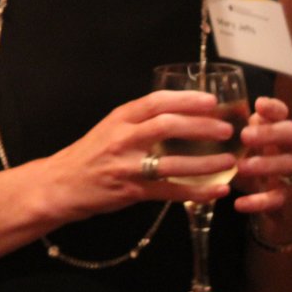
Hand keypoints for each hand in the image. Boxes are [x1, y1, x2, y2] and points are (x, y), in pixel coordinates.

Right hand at [41, 90, 234, 223]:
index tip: (211, 101)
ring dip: (206, 163)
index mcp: (119, 118)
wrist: (61, 183)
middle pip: (167, 126)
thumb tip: (179, 113)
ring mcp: (127, 166)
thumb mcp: (109, 128)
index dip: (186, 99)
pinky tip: (217, 190)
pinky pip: (171, 192)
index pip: (156, 102)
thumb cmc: (89, 155)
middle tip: (226, 129)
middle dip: (201, 126)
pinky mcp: (132, 191)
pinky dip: (198, 192)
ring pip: (173, 162)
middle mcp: (123, 139)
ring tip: (230, 161)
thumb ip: (139, 121)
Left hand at [232, 95, 291, 214]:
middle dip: (270, 133)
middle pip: (291, 133)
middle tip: (245, 136)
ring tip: (241, 167)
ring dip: (265, 164)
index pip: (281, 113)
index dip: (274, 107)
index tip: (258, 103)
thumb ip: (223, 133)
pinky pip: (277, 199)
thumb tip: (190, 113)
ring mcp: (289, 174)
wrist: (275, 206)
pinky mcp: (287, 199)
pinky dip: (259, 201)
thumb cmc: (250, 166)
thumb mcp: (237, 148)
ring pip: (288, 165)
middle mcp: (285, 149)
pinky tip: (239, 204)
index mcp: (273, 132)